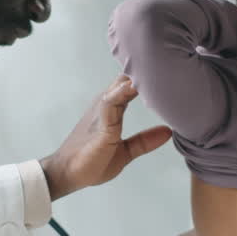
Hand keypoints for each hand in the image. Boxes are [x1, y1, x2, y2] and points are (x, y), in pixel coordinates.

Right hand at [40, 76, 171, 200]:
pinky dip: (122, 94)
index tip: (169, 69)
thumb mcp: (125, 151)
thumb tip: (168, 132)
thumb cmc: (91, 161)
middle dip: (145, 70)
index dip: (148, 76)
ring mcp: (101, 113)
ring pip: (119, 87)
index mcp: (112, 108)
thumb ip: (144, 141)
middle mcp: (106, 104)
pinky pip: (110, 104)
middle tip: (168, 61)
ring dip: (135, 78)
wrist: (67, 174)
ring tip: (155, 67)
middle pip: (126, 79)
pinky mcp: (100, 126)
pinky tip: (133, 87)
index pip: (131, 84)